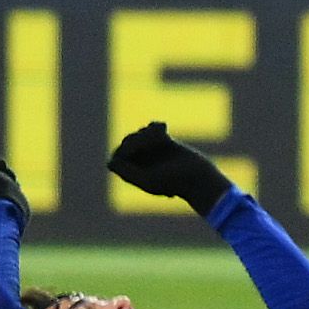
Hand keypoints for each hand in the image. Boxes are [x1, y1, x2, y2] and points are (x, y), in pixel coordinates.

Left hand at [106, 120, 231, 215]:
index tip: (139, 154)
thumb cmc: (173, 182)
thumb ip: (127, 172)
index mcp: (132, 174)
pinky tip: (165, 128)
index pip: (117, 156)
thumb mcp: (148, 180)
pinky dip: (156, 126)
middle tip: (156, 144)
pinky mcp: (165, 142)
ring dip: (149, 133)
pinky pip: (153, 127)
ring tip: (164, 138)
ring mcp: (152, 151)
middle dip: (139, 140)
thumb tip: (111, 161)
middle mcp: (140, 162)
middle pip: (127, 142)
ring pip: (140, 133)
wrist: (197, 177)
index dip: (125, 152)